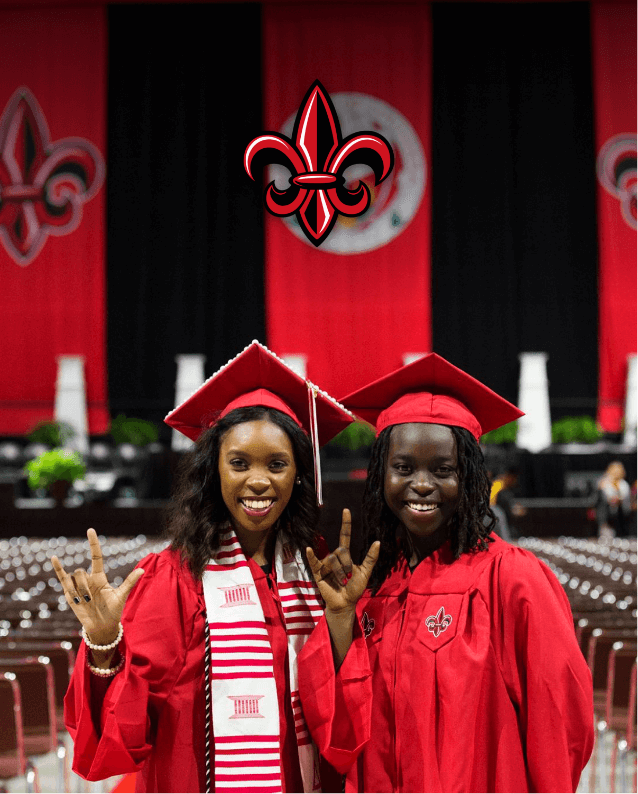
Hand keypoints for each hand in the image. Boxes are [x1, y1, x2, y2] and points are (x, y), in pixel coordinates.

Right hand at [51, 528, 144, 644]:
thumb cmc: (113, 611)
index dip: (93, 543)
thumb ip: (129, 582)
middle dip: (83, 584)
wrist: (102, 627)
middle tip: (89, 599)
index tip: (90, 530)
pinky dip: (58, 568)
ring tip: (84, 602)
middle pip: (81, 571)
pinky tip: (53, 558)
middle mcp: (88, 579)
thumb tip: (142, 570)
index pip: (96, 556)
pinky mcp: (69, 594)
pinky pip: (62, 578)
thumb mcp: (121, 596)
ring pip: (73, 578)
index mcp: (100, 577)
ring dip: (78, 590)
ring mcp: (78, 586)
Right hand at [306, 509, 379, 614]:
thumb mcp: (365, 573)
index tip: (346, 510)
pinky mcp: (317, 572)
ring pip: (332, 560)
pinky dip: (311, 555)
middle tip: (348, 578)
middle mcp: (334, 556)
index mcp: (345, 555)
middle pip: (340, 551)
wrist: (345, 603)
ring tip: (341, 582)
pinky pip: (314, 562)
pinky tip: (309, 549)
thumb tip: (377, 542)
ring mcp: (325, 564)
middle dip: (346, 564)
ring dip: (339, 572)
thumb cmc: (355, 588)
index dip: (346, 523)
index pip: (344, 535)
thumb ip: (370, 558)